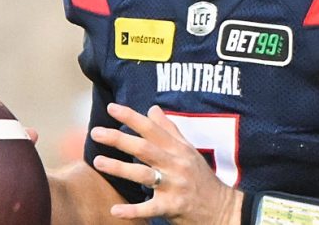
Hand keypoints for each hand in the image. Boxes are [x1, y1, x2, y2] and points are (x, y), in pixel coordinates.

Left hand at [90, 103, 241, 223]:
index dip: (132, 117)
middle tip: (96, 132)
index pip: (152, 129)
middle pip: (145, 148)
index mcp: (178, 149)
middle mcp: (176, 164)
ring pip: (144, 174)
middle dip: (119, 139)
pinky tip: (114, 209)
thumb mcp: (189, 151)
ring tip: (97, 162)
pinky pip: (150, 208)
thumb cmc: (202, 179)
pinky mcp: (173, 207)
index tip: (111, 108)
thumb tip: (152, 109)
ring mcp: (175, 186)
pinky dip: (132, 210)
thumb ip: (170, 130)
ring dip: (119, 168)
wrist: (222, 210)